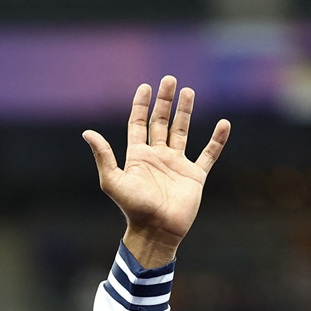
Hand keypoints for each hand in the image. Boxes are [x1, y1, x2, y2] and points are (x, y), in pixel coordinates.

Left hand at [83, 75, 229, 267]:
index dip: (141, 106)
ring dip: (185, 112)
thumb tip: (87, 132)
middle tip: (169, 80)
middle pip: (160, 123)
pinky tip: (223, 124)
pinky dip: (217, 140)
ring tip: (188, 91)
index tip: (145, 86)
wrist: (156, 230)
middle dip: (164, 102)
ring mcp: (177, 165)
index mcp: (137, 157)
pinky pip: (209, 154)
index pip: (138, 124)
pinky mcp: (195, 175)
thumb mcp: (113, 181)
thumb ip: (103, 156)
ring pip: (182, 132)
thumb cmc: (133, 208)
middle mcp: (157, 157)